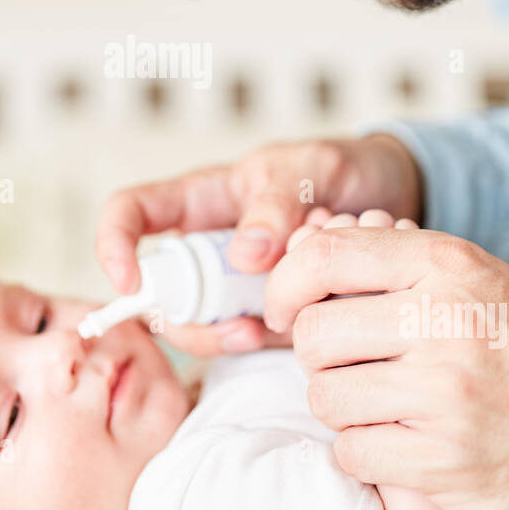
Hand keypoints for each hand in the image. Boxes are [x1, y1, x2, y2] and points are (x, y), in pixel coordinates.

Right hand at [94, 131, 421, 357]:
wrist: (395, 198)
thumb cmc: (340, 169)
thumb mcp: (309, 169)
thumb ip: (276, 204)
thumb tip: (243, 255)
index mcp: (202, 199)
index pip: (131, 214)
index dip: (113, 246)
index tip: (130, 283)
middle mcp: (208, 247)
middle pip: (162, 295)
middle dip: (192, 320)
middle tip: (242, 326)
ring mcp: (235, 286)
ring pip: (202, 328)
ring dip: (237, 334)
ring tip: (283, 324)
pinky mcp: (269, 315)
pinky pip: (255, 341)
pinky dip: (281, 339)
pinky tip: (315, 318)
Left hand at [265, 226, 508, 509]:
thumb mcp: (468, 280)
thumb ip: (389, 264)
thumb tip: (296, 250)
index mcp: (445, 265)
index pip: (325, 257)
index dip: (285, 284)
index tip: (284, 310)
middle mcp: (444, 321)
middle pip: (313, 335)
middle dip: (317, 356)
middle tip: (349, 367)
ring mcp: (446, 394)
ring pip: (324, 397)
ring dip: (340, 408)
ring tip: (381, 405)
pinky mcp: (445, 460)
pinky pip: (351, 452)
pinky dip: (364, 453)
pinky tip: (400, 443)